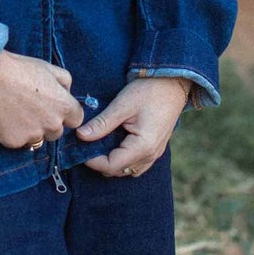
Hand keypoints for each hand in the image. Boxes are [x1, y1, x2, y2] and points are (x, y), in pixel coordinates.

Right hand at [0, 49, 85, 150]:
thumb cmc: (19, 68)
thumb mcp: (48, 67)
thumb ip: (65, 82)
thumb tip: (66, 92)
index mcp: (64, 106)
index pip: (76, 120)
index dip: (65, 114)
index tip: (53, 108)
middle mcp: (52, 124)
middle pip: (57, 132)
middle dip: (47, 123)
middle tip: (31, 109)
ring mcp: (33, 135)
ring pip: (38, 139)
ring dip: (31, 130)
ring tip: (16, 112)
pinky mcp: (14, 142)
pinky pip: (18, 142)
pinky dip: (13, 133)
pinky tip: (4, 118)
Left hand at [72, 76, 190, 176]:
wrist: (173, 83)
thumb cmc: (149, 91)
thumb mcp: (122, 105)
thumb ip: (102, 123)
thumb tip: (80, 135)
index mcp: (143, 146)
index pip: (111, 165)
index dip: (92, 160)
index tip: (80, 147)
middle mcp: (151, 155)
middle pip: (118, 170)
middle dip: (100, 161)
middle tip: (87, 144)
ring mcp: (155, 154)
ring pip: (127, 169)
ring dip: (111, 161)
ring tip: (99, 143)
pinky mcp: (155, 148)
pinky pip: (136, 163)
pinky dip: (123, 158)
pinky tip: (114, 143)